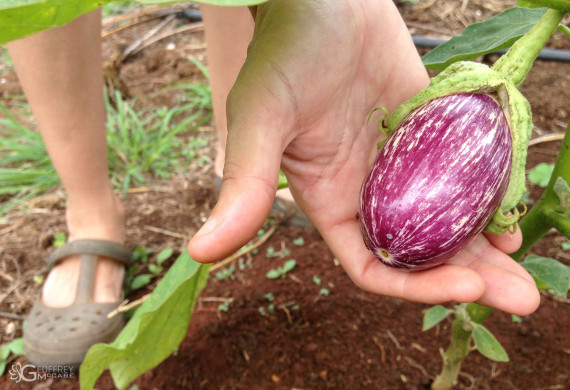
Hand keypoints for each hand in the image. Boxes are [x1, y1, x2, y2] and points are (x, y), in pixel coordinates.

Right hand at [188, 0, 539, 315]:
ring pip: (449, 216)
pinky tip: (513, 208)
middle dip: (468, 276)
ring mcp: (404, 159)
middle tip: (522, 298)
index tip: (465, 287)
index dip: (414, 285)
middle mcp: (369, 189)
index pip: (372, 264)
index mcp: (330, 199)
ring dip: (487, 242)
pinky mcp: (433, 127)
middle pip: (421, 251)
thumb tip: (199, 253)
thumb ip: (243, 188)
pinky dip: (489, 192)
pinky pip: (465, 169)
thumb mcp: (260, 121)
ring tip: (525, 258)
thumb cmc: (283, 53)